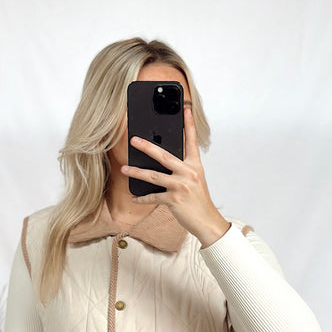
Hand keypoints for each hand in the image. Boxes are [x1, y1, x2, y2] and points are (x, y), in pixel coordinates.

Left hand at [121, 107, 230, 246]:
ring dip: (137, 172)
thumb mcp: (194, 182)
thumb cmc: (198, 201)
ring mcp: (181, 185)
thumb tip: (161, 164)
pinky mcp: (175, 199)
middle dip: (146, 147)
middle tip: (133, 140)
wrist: (206, 221)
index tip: (186, 109)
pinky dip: (143, 198)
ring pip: (154, 176)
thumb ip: (181, 170)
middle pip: (164, 155)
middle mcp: (189, 172)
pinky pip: (154, 197)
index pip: (191, 142)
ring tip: (125, 169)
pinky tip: (134, 198)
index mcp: (195, 166)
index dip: (188, 125)